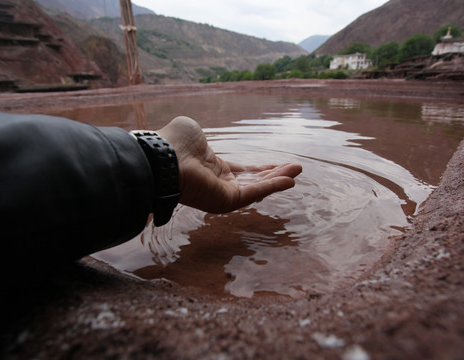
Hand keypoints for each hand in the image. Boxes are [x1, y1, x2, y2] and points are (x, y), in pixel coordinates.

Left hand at [156, 116, 301, 212]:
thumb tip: (201, 137)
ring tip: (298, 171)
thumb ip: (204, 137)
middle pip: (254, 181)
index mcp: (212, 168)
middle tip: (296, 168)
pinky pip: (254, 193)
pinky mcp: (226, 201)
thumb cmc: (175, 142)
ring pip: (257, 188)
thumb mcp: (193, 131)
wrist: (165, 156)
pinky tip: (290, 180)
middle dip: (276, 174)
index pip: (242, 171)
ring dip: (278, 180)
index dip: (262, 168)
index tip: (279, 165)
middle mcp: (219, 184)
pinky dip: (273, 187)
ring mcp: (223, 194)